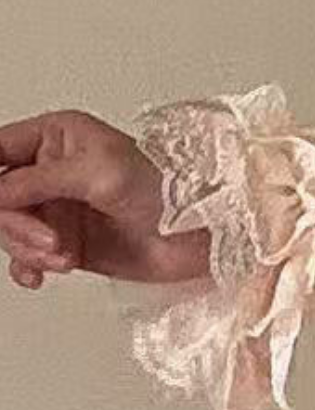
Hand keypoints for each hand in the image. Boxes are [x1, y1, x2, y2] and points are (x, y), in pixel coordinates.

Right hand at [0, 109, 210, 292]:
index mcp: (58, 137)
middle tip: (49, 240)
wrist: (200, 235)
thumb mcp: (97, 173)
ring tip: (64, 255)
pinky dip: (28, 266)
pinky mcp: (66, 242)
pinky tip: (42, 273)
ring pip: (10, 229)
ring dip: (29, 248)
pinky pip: (25, 256)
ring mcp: (58, 208)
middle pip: (0, 196)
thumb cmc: (168, 189)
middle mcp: (53, 171)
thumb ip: (37, 180)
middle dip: (17, 223)